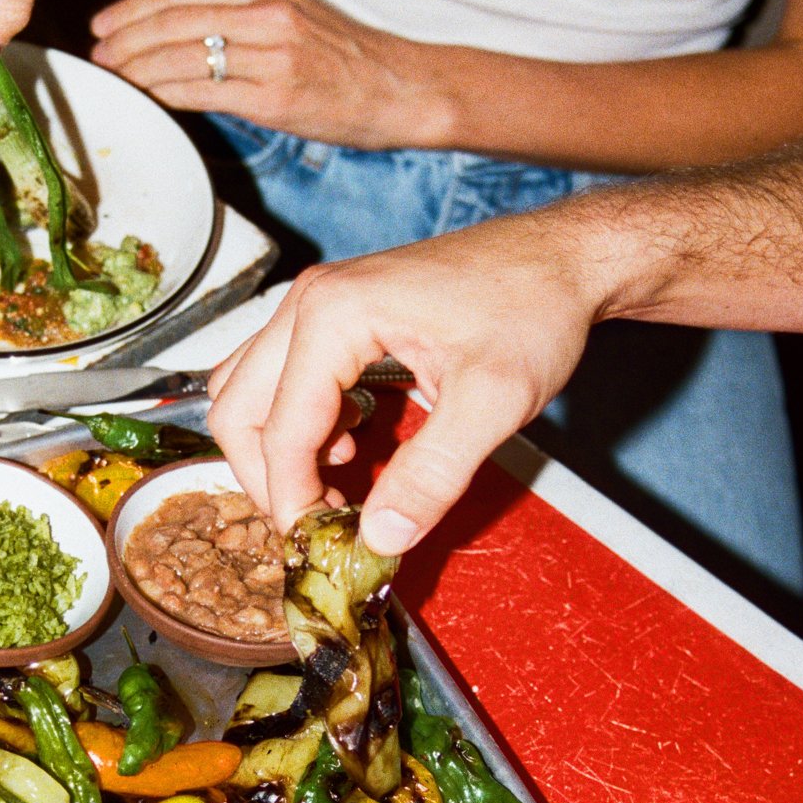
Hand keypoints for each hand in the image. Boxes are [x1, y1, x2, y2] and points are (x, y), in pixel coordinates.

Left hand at [89, 0, 452, 147]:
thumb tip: (191, 35)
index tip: (103, 25)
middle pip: (172, 19)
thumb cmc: (352, 62)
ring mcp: (271, 53)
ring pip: (180, 54)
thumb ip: (248, 18)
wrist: (406, 89)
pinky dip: (165, 93)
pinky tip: (145, 100)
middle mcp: (266, 12)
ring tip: (111, 78)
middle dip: (124, 39)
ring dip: (136, 68)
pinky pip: (203, 90)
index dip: (133, 8)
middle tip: (95, 56)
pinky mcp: (275, 95)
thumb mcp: (299, 19)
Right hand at [207, 210, 606, 551]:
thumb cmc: (535, 309)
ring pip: (249, 391)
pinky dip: (298, 422)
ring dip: (278, 449)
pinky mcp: (333, 312)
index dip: (291, 498)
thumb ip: (433, 474)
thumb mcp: (494, 402)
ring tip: (338, 486)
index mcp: (334, 315)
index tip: (319, 544)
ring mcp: (317, 303)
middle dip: (269, 478)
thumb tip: (379, 540)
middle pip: (239, 409)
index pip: (280, 429)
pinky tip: (354, 441)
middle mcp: (310, 302)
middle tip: (318, 524)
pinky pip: (280, 376)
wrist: (563, 258)